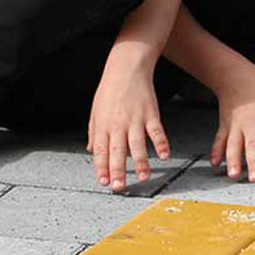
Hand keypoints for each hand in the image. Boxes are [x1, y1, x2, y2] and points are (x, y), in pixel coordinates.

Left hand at [87, 58, 169, 192]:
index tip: (104, 182)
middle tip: (119, 186)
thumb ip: (93, 131)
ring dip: (141, 163)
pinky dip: (161, 144)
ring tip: (143, 177)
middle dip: (118, 171)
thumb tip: (90, 150)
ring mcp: (135, 119)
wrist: (127, 67)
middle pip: (117, 152)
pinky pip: (157, 131)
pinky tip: (164, 155)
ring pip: (138, 145)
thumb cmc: (110, 88)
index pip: (100, 151)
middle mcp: (118, 124)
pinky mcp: (151, 113)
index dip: (102, 168)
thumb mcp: (95, 110)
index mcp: (103, 125)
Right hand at [209, 62, 254, 182]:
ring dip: (233, 162)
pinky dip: (216, 152)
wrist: (233, 75)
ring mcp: (236, 125)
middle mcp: (250, 122)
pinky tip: (215, 162)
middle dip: (254, 163)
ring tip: (234, 175)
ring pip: (234, 146)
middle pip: (253, 145)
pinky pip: (220, 140)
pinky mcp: (225, 125)